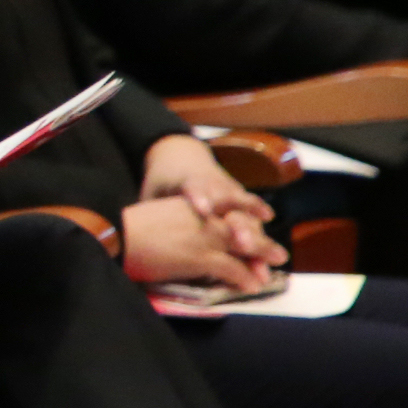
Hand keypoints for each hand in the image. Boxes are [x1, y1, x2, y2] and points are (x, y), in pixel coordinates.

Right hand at [121, 195, 286, 291]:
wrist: (113, 234)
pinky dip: (244, 276)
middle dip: (260, 239)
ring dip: (261, 255)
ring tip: (277, 264)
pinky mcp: (199, 256)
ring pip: (242, 245)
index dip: (241, 222)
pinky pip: (230, 267)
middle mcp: (200, 218)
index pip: (223, 213)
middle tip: (277, 251)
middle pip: (239, 226)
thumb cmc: (122, 230)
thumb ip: (170, 226)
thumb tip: (172, 236)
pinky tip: (254, 284)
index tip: (253, 228)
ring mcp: (202, 237)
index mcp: (188, 207)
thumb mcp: (153, 220)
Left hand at [141, 135, 276, 235]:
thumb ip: (151, 214)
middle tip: (242, 244)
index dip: (200, 199)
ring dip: (254, 232)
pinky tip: (271, 228)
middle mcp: (212, 185)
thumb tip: (136, 235)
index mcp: (187, 181)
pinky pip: (250, 210)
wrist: (179, 155)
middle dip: (237, 224)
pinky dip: (259, 221)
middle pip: (227, 205)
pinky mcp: (236, 195)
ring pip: (243, 211)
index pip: (194, 189)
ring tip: (267, 251)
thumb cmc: (162, 180)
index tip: (202, 210)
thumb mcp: (152, 193)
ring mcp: (227, 189)